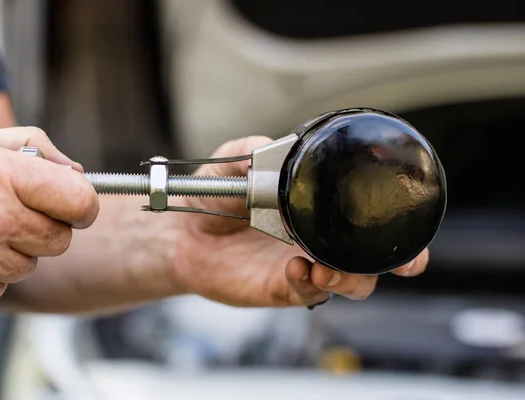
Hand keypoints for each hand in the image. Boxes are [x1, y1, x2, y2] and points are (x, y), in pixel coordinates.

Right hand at [0, 127, 98, 321]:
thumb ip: (31, 149)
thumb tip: (77, 172)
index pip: (80, 200)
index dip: (82, 204)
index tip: (75, 206)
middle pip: (61, 239)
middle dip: (45, 228)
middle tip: (10, 216)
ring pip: (29, 265)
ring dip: (11, 252)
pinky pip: (0, 289)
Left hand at [171, 136, 428, 307]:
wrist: (183, 231)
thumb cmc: (213, 196)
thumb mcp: (229, 165)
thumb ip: (248, 152)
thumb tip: (270, 148)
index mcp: (316, 207)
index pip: (366, 216)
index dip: (397, 222)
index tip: (414, 220)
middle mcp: (318, 237)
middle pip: (374, 258)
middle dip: (398, 262)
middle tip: (401, 262)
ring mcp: (304, 263)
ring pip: (351, 283)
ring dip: (350, 277)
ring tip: (325, 265)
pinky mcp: (282, 286)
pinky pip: (309, 292)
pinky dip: (310, 282)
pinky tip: (294, 267)